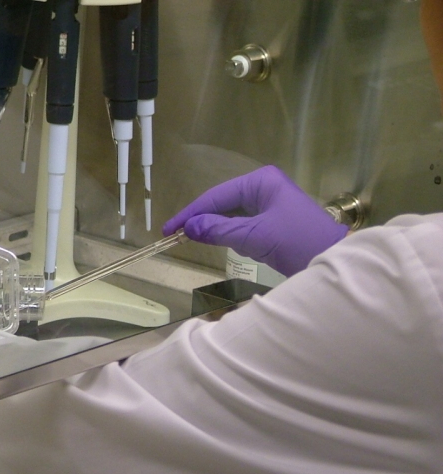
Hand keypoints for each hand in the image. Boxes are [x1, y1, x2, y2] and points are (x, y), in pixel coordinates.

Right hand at [162, 165, 348, 276]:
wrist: (335, 261)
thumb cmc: (297, 242)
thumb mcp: (254, 236)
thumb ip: (219, 230)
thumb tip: (189, 228)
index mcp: (261, 182)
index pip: (216, 196)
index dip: (191, 213)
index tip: (169, 230)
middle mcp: (264, 187)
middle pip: (222, 203)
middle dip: (201, 219)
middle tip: (176, 236)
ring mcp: (269, 204)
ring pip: (231, 215)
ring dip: (214, 227)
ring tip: (190, 239)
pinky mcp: (273, 222)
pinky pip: (242, 225)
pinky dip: (229, 234)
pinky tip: (217, 241)